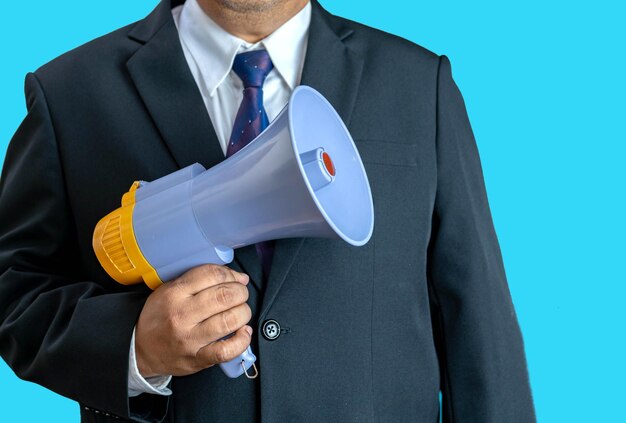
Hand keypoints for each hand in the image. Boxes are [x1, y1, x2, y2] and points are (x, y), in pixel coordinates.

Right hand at [135, 264, 251, 377]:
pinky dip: (242, 340)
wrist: (140, 349)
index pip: (211, 275)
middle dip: (241, 292)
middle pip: (224, 296)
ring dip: (243, 313)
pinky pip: (226, 350)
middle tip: (241, 294)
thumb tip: (237, 277)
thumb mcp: (169, 289)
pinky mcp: (197, 359)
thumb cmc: (158, 317)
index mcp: (174, 293)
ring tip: (241, 312)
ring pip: (229, 320)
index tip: (236, 279)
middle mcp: (182, 315)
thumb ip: (199, 280)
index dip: (231, 274)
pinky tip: (243, 332)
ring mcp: (190, 338)